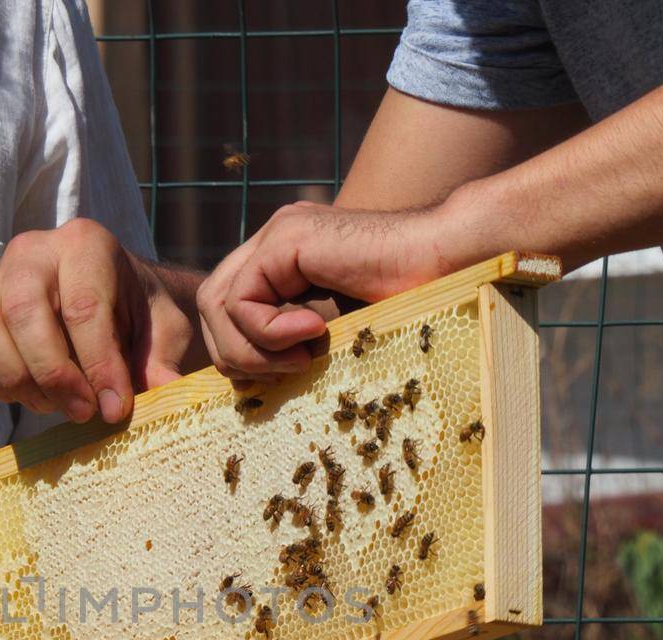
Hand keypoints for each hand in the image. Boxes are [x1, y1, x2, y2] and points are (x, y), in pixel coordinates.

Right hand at [0, 218, 201, 422]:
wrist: (107, 301)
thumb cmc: (137, 314)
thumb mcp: (164, 329)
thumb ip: (162, 357)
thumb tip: (165, 391)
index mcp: (86, 243)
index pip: (83, 306)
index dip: (98, 365)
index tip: (115, 409)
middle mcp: (32, 251)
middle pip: (23, 311)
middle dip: (53, 374)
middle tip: (83, 413)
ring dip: (19, 380)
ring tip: (57, 405)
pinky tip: (32, 396)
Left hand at [197, 201, 468, 380]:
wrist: (451, 262)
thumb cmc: (413, 304)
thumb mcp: (337, 333)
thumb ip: (294, 343)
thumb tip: (250, 383)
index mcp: (284, 260)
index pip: (227, 309)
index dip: (240, 351)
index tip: (284, 375)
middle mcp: (274, 241)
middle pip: (211, 307)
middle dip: (235, 355)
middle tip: (284, 374)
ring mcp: (278, 234)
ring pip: (216, 303)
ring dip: (252, 348)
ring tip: (302, 359)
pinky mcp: (287, 238)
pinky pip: (242, 299)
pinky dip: (267, 332)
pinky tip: (314, 334)